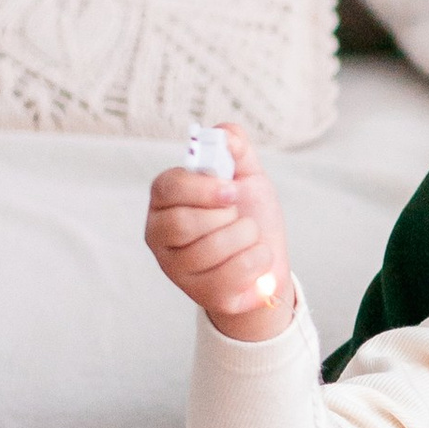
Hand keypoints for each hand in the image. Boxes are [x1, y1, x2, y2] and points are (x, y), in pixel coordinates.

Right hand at [144, 123, 296, 336]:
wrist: (268, 263)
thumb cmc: (250, 217)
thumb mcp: (247, 178)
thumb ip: (235, 150)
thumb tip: (223, 132)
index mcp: (165, 201)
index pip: (167, 187)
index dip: (202, 188)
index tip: (232, 190)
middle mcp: (160, 235)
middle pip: (184, 222)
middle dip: (227, 218)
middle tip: (239, 218)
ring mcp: (176, 268)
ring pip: (211, 249)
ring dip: (247, 238)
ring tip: (249, 238)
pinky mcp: (199, 295)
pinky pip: (231, 275)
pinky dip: (256, 262)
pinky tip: (255, 261)